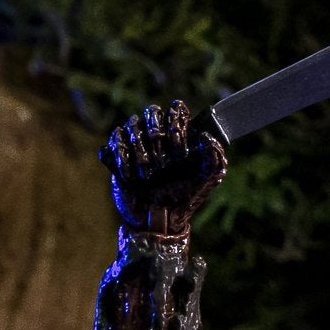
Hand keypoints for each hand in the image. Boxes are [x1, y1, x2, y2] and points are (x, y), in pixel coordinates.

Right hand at [99, 99, 226, 235]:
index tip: (180, 150)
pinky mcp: (117, 154)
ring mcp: (135, 142)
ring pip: (132, 124)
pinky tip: (130, 177)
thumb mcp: (205, 181)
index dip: (177, 124)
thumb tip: (207, 137)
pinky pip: (114, 142)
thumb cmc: (183, 198)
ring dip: (140, 150)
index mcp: (178, 134)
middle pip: (152, 111)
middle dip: (157, 134)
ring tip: (147, 175)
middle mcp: (157, 133)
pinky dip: (122, 159)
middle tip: (162, 162)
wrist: (159, 219)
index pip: (176, 110)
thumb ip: (214, 159)